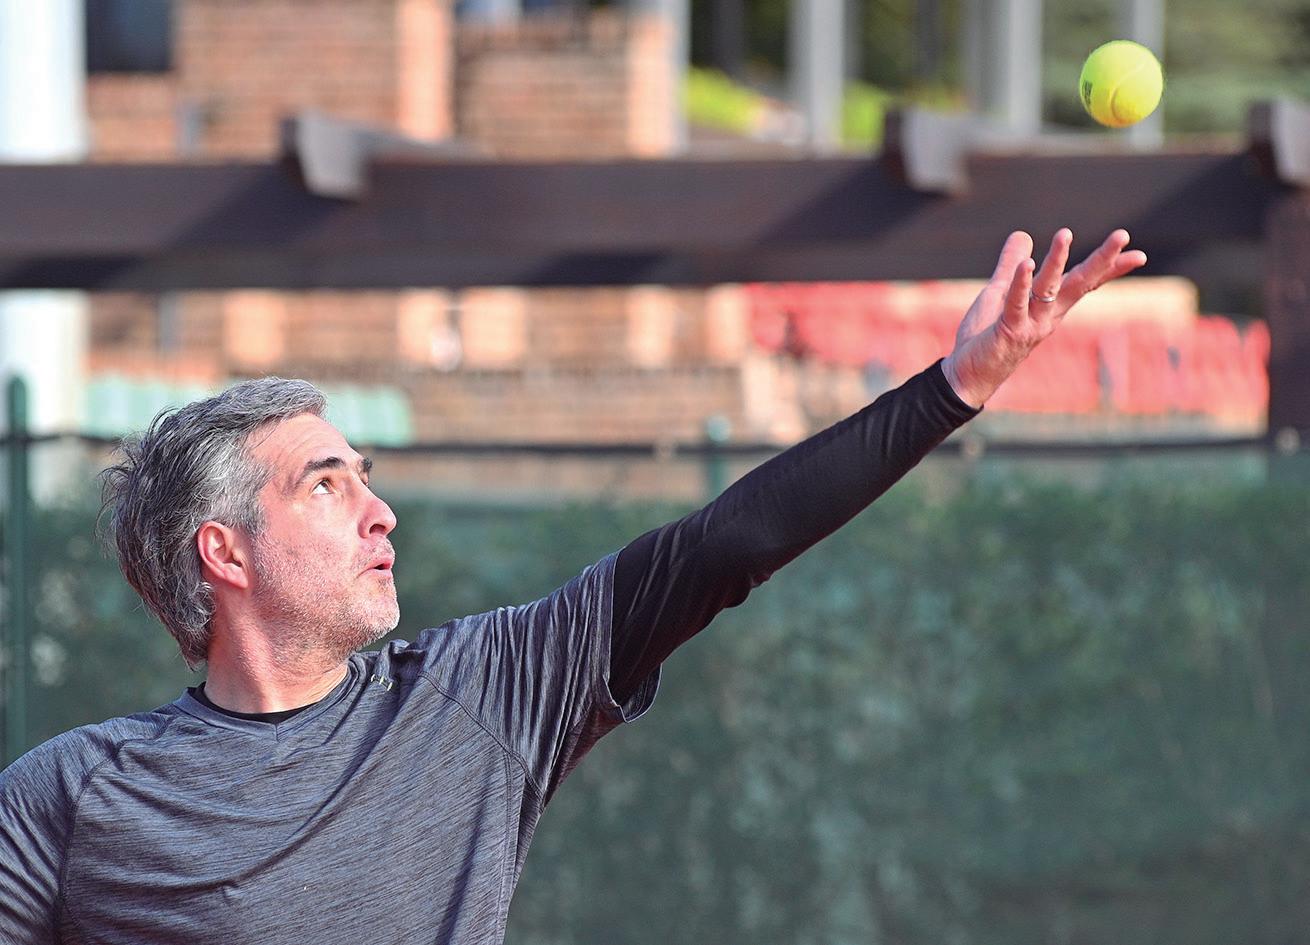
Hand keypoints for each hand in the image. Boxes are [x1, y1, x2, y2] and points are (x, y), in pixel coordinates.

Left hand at [940, 228, 1147, 407]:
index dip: (1109, 268)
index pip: (1084, 283)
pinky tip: (1026, 263)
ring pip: (1049, 289)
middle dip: (1101, 260)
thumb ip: (1010, 265)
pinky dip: (1021, 283)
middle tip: (1122, 235)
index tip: (1139, 254)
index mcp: (1050, 306)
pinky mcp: (1010, 331)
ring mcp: (1031, 324)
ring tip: (1064, 233)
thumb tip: (1023, 234)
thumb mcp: (1000, 293)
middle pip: (1079, 283)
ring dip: (1056, 261)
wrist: (968, 373)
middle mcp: (1047, 315)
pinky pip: (1017, 303)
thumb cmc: (986, 335)